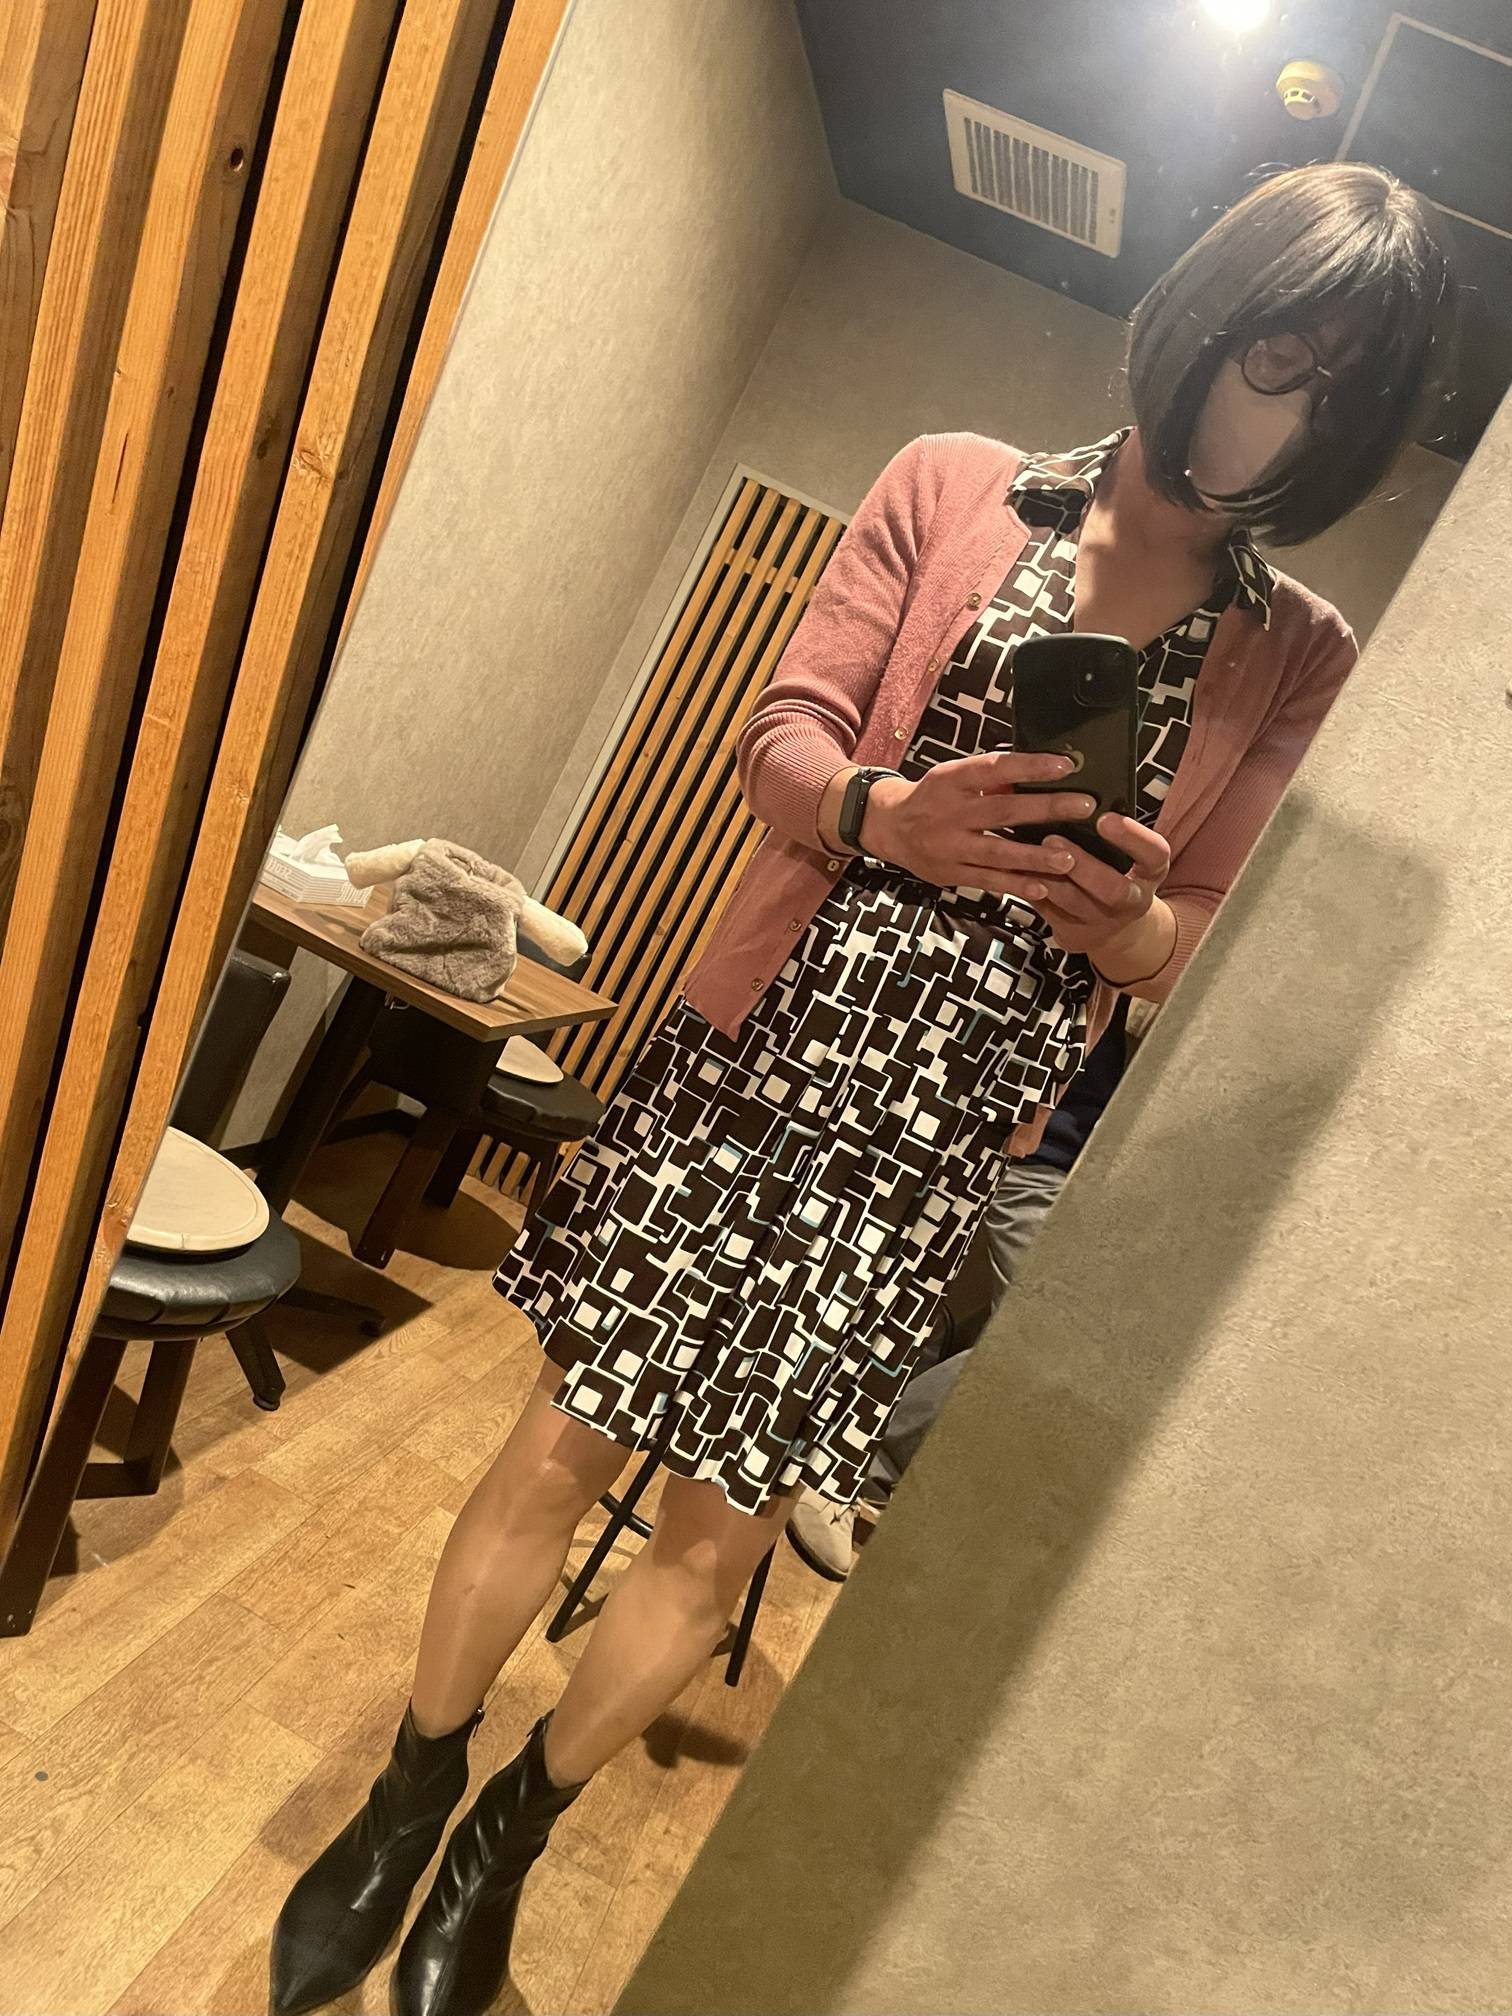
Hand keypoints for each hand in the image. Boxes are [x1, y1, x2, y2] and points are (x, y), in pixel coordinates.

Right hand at [861, 751, 1099, 893]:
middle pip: (1003, 810)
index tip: (1065, 765)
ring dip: (1035, 856)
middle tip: (1083, 806)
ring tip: (1069, 858)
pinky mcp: (951, 874)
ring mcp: (950, 846)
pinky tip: (1043, 887)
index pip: (994, 769)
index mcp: (952, 780)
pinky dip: (1016, 885)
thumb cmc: (933, 797)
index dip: (1030, 766)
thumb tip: (1039, 772)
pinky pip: (988, 881)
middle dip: (1045, 808)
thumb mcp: (954, 777)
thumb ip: (990, 779)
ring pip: (998, 852)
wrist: (890, 829)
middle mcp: (950, 813)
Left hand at [996, 813, 1172, 970]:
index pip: (1154, 853)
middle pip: (1112, 889)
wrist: (1113, 927)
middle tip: (1052, 837)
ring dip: (1047, 877)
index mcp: (1151, 871)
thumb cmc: (1117, 871)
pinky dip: (1027, 888)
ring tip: (1025, 852)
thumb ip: (1109, 825)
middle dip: (1082, 864)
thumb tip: (1072, 782)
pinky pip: (1046, 910)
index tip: (1106, 818)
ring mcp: (1101, 921)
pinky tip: (1009, 868)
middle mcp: (1132, 900)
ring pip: (1072, 903)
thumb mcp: (1128, 851)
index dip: (1132, 837)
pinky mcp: (1072, 932)